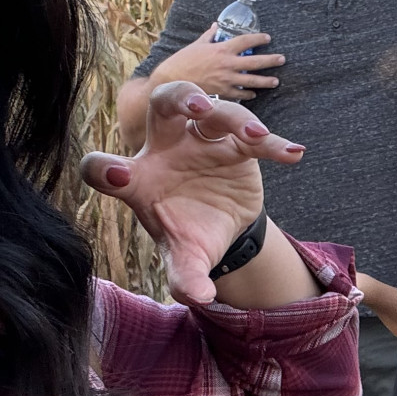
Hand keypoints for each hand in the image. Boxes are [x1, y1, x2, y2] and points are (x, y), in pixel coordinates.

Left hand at [80, 82, 303, 302]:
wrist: (222, 225)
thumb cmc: (190, 236)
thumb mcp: (185, 259)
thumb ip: (186, 277)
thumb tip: (200, 297)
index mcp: (138, 180)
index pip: (104, 167)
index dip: (103, 168)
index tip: (118, 176)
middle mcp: (166, 149)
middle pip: (162, 105)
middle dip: (176, 98)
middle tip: (195, 106)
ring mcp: (201, 140)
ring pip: (212, 111)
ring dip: (232, 116)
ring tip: (256, 136)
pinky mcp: (234, 143)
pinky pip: (251, 135)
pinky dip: (273, 142)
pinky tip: (293, 154)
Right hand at [159, 23, 284, 100]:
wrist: (170, 82)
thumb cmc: (182, 61)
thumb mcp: (196, 45)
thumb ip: (209, 36)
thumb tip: (216, 26)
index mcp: (221, 49)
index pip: (245, 41)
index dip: (258, 38)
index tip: (268, 38)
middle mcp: (226, 64)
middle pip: (255, 62)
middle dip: (270, 60)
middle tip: (282, 59)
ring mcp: (225, 80)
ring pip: (251, 81)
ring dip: (265, 81)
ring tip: (275, 81)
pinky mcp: (222, 93)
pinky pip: (240, 94)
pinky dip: (248, 94)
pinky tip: (254, 93)